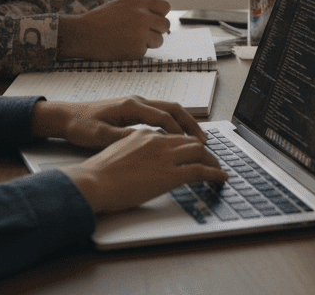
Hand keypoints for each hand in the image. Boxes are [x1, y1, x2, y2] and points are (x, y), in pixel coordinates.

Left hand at [31, 95, 208, 148]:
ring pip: (168, 110)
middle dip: (191, 124)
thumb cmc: (81, 126)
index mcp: (131, 106)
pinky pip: (160, 114)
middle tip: (204, 142)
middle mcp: (137, 101)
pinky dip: (173, 124)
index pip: (165, 117)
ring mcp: (136, 104)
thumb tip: (148, 141)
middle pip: (173, 109)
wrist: (66, 117)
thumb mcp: (101, 136)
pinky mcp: (132, 110)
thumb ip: (125, 137)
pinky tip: (176, 137)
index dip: (181, 132)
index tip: (194, 147)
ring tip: (196, 140)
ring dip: (184, 123)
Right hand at [57, 0, 171, 60]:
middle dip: (157, 30)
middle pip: (165, 25)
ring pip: (159, 40)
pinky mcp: (137, 49)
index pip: (165, 6)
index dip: (160, 14)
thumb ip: (140, 8)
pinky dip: (136, 51)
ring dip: (149, 42)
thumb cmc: (99, 20)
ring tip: (130, 40)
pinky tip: (122, 46)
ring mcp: (141, 32)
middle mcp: (143, 15)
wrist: (82, 34)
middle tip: (144, 33)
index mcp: (138, 1)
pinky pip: (145, 51)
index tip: (154, 20)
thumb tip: (158, 16)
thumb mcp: (121, 5)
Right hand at [60, 128, 228, 213]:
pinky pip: (200, 170)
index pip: (172, 134)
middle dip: (203, 149)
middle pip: (189, 139)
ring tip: (218, 169)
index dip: (185, 142)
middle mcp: (157, 140)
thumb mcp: (115, 152)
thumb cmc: (97, 173)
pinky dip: (215, 173)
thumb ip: (131, 150)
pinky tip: (221, 178)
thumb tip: (137, 159)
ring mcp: (165, 156)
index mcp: (143, 134)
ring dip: (212, 160)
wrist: (93, 181)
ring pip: (199, 151)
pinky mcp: (170, 174)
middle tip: (210, 159)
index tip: (191, 150)